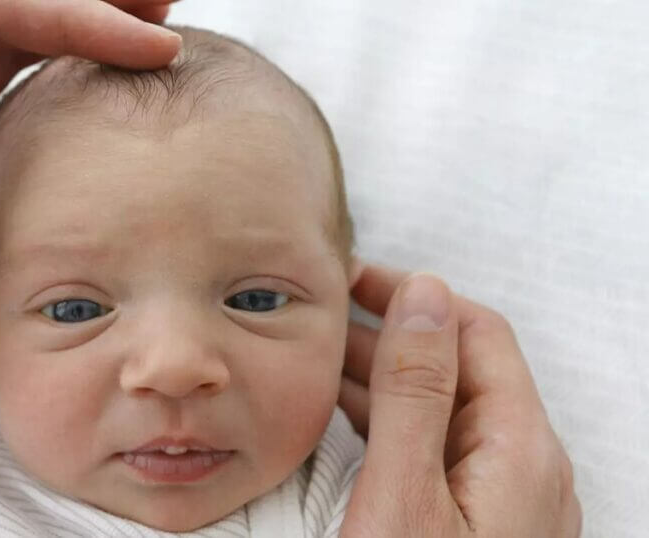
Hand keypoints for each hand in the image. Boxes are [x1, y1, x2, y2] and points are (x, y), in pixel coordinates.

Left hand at [0, 0, 178, 450]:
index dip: (72, 14)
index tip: (150, 46)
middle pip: (3, 19)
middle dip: (87, 10)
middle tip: (165, 11)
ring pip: (10, 61)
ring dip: (79, 40)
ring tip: (149, 39)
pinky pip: (6, 116)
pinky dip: (59, 96)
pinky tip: (97, 98)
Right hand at [337, 265, 580, 536]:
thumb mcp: (404, 494)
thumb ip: (414, 394)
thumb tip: (424, 294)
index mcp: (521, 450)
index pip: (478, 331)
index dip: (413, 294)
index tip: (349, 281)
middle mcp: (526, 470)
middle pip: (460, 372)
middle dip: (388, 336)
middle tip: (317, 322)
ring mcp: (504, 502)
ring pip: (443, 414)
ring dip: (383, 381)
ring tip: (316, 365)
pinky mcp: (478, 529)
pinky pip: (436, 455)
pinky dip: (390, 427)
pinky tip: (344, 425)